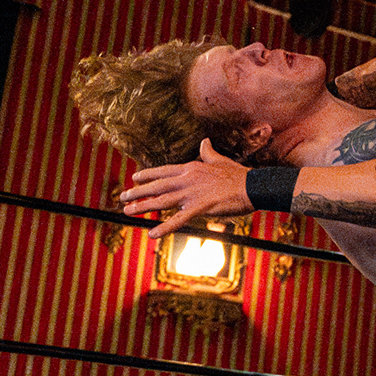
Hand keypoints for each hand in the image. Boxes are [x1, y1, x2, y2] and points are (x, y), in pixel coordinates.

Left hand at [119, 141, 251, 236]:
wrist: (252, 186)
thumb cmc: (238, 175)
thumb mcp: (220, 160)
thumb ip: (208, 152)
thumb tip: (204, 141)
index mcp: (191, 168)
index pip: (164, 171)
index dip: (148, 175)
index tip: (135, 178)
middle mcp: (187, 179)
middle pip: (157, 186)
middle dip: (138, 192)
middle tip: (123, 196)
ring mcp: (192, 194)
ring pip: (161, 201)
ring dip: (142, 207)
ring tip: (127, 211)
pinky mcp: (199, 208)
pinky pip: (178, 220)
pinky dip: (164, 227)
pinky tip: (152, 234)